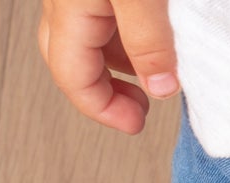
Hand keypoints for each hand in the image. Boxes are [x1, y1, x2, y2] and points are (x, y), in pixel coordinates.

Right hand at [39, 0, 177, 134]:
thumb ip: (148, 40)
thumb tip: (160, 88)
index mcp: (68, 7)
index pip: (73, 79)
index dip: (104, 110)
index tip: (136, 124)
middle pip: (72, 60)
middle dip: (106, 92)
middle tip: (139, 108)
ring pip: (85, 35)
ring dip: (116, 62)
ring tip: (152, 74)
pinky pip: (98, 14)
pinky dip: (121, 35)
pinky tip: (148, 37)